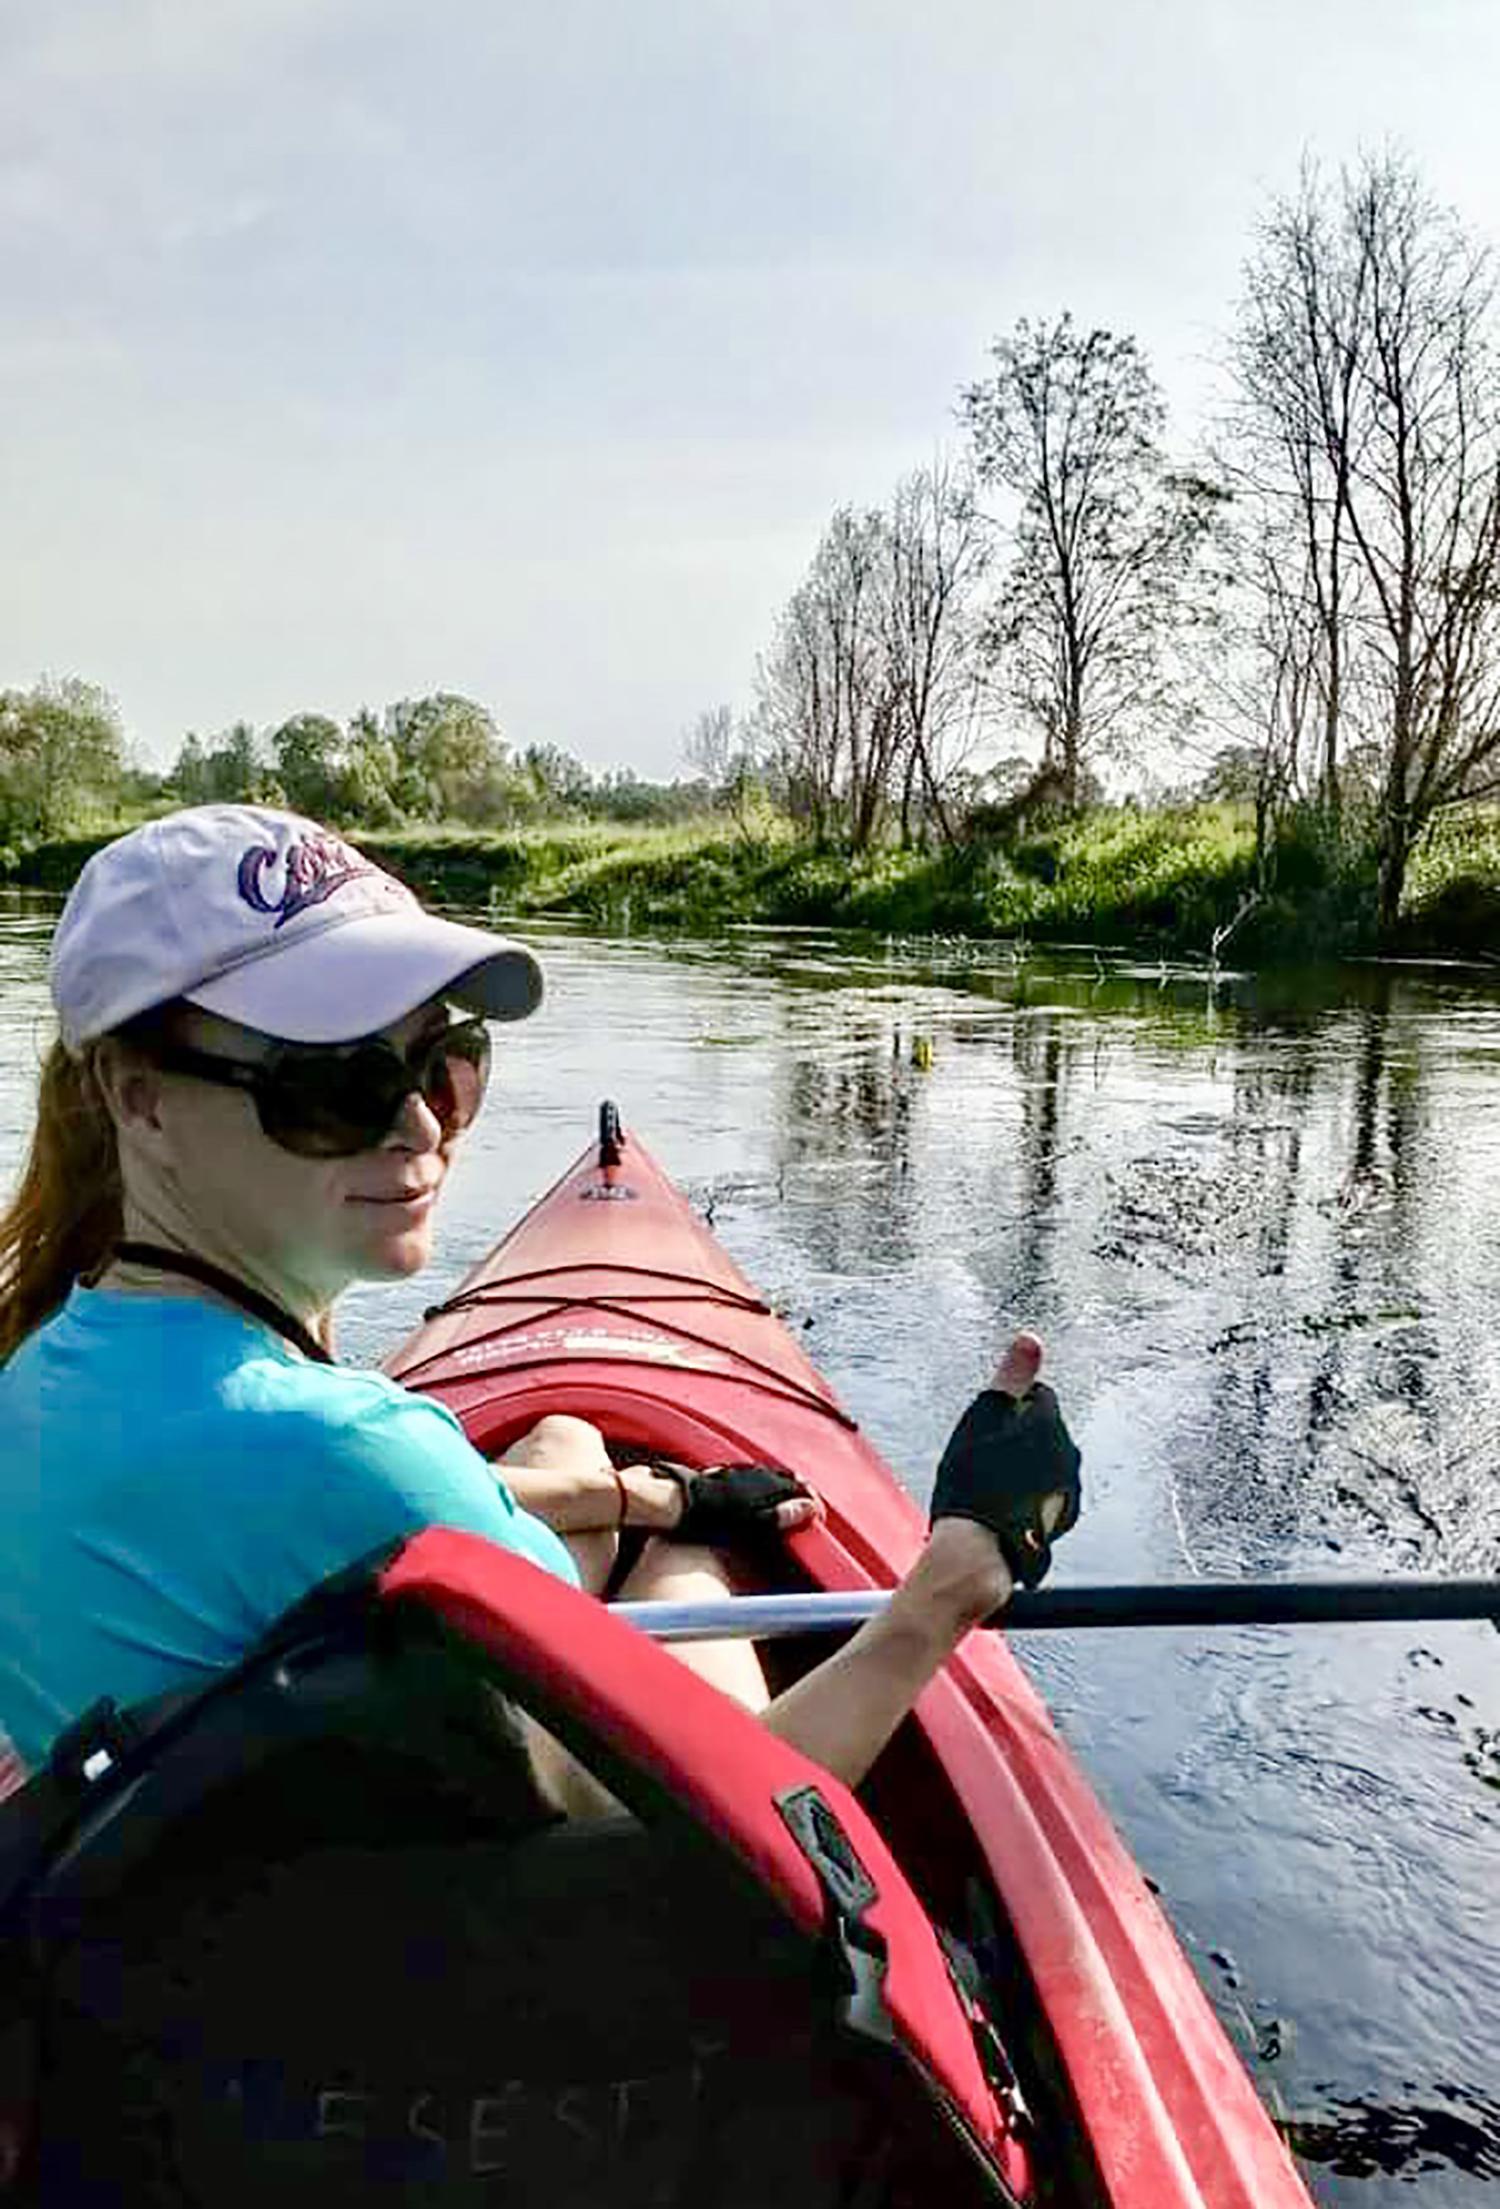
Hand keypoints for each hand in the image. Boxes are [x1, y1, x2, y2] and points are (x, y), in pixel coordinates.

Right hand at [930, 1333, 1081, 1590]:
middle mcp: (1069, 1454)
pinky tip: (1001, 1507)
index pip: (1036, 1396)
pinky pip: (1044, 1494)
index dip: (1007, 1407)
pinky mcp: (1061, 1517)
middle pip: (1042, 1431)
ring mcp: (1068, 1488)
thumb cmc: (973, 1483)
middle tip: (984, 1458)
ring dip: (1022, 1469)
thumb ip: (1011, 1376)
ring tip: (989, 1485)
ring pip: (1043, 1464)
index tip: (986, 1428)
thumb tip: (1031, 1338)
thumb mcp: (983, 1417)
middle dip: (1018, 1439)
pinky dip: (1027, 1497)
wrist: (978, 1549)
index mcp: (1051, 1424)